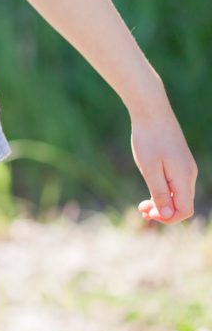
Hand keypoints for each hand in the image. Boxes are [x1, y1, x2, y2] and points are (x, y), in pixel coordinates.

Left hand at [131, 109, 197, 224]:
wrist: (151, 112)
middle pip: (182, 204)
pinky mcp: (180, 161)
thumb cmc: (148, 139)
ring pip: (178, 194)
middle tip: (141, 210)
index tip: (148, 214)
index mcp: (184, 178)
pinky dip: (164, 190)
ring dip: (162, 202)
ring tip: (143, 205)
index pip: (184, 210)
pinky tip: (150, 188)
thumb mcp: (150, 169)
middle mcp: (189, 175)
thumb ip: (160, 193)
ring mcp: (186, 167)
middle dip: (163, 211)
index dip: (168, 218)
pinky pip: (175, 183)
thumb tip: (169, 215)